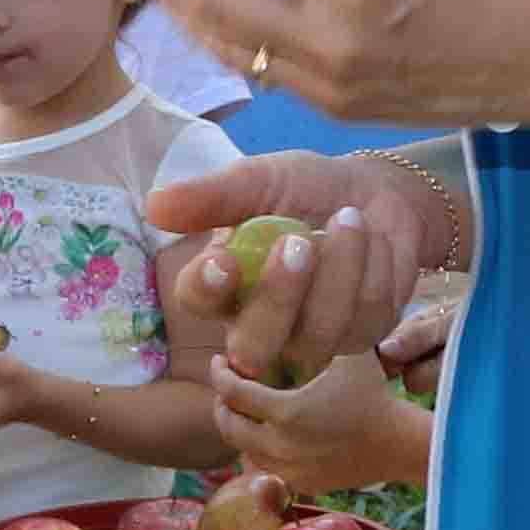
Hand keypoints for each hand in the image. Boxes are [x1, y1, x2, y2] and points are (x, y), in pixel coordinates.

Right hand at [145, 150, 436, 387]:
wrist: (375, 193)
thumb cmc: (306, 189)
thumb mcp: (261, 180)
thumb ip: (213, 195)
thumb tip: (154, 207)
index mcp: (224, 284)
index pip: (197, 301)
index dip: (206, 289)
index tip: (222, 261)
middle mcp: (260, 323)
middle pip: (253, 349)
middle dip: (278, 298)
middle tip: (298, 240)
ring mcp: (311, 339)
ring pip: (317, 335)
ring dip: (340, 268)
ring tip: (349, 217)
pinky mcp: (360, 337)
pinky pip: (366, 317)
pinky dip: (373, 267)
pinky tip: (373, 241)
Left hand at [210, 346, 429, 495]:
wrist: (399, 443)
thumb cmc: (373, 393)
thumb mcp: (344, 354)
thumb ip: (313, 336)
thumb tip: (285, 313)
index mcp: (285, 412)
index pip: (232, 393)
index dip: (220, 373)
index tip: (220, 360)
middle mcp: (280, 446)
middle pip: (228, 426)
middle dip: (222, 402)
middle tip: (227, 385)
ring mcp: (290, 470)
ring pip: (243, 450)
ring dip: (238, 428)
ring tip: (245, 409)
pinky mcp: (303, 483)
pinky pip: (267, 468)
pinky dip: (260, 450)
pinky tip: (269, 433)